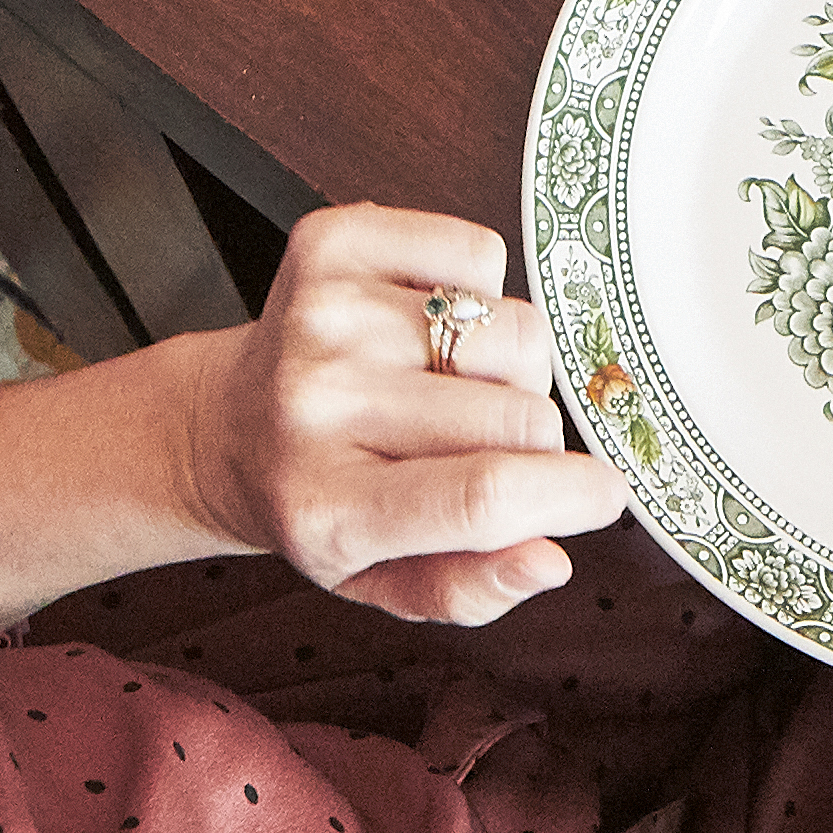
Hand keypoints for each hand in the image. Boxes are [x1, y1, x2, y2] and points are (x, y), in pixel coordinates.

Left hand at [152, 204, 634, 626]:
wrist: (226, 424)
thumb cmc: (317, 503)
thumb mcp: (379, 580)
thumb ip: (470, 588)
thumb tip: (551, 560)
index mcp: (325, 507)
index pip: (482, 496)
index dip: (569, 496)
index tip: (605, 496)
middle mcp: (316, 404)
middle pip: (516, 416)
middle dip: (535, 440)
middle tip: (485, 446)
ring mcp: (324, 315)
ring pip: (514, 331)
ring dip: (512, 366)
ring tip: (457, 386)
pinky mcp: (333, 243)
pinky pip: (481, 252)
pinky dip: (480, 290)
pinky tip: (432, 326)